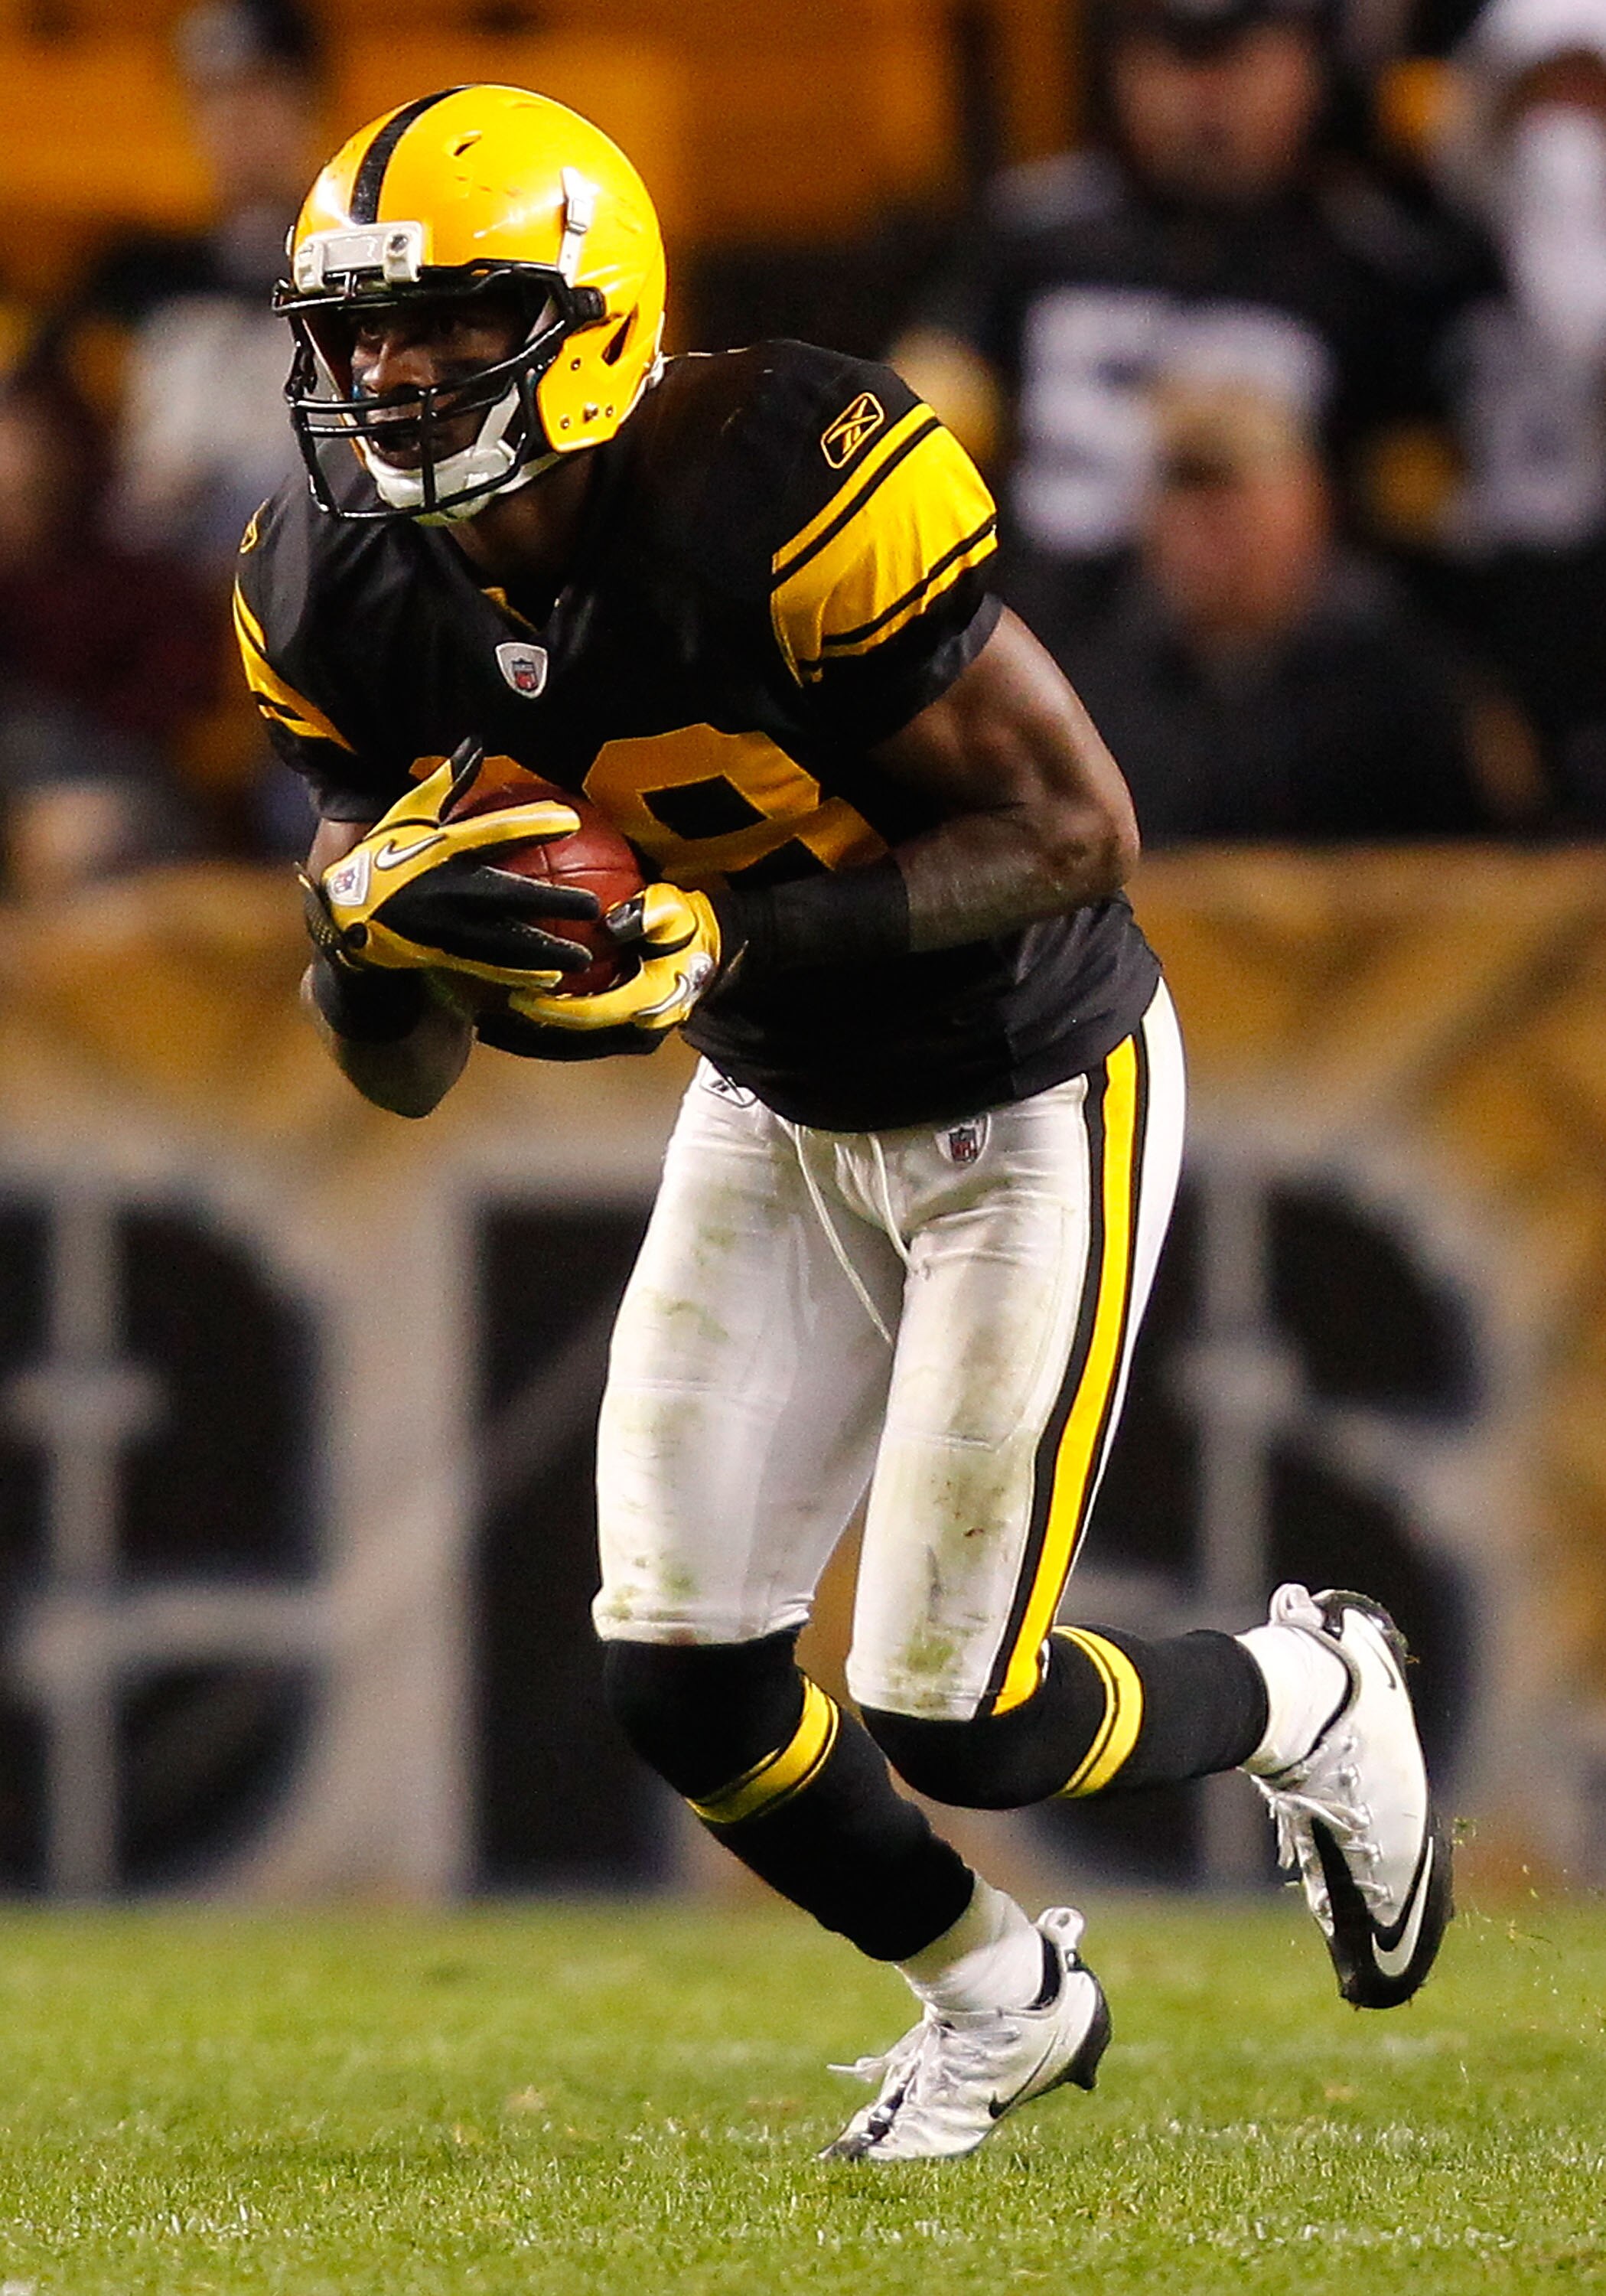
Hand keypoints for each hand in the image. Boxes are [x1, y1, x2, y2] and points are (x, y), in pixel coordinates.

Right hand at [302, 740, 601, 989]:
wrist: (346, 914)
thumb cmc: (385, 858)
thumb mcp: (409, 816)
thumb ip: (446, 784)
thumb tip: (474, 743)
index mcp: (442, 850)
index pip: (494, 833)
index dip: (532, 825)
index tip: (569, 819)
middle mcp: (447, 889)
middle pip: (509, 895)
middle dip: (551, 901)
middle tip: (591, 906)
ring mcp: (447, 927)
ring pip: (504, 941)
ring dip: (544, 950)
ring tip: (583, 957)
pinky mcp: (444, 955)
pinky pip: (488, 969)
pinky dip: (519, 976)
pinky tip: (552, 979)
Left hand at [508, 883, 721, 1039]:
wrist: (713, 955)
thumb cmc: (687, 929)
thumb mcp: (671, 912)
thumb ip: (643, 917)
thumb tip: (611, 923)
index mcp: (647, 1004)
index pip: (591, 1014)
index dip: (552, 1011)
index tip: (517, 999)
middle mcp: (635, 1031)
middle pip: (570, 1043)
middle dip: (526, 1038)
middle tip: (484, 1025)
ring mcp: (627, 1038)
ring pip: (568, 1047)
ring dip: (528, 1040)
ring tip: (487, 1028)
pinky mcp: (619, 1035)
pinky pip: (574, 1039)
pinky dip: (543, 1031)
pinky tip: (512, 1017)